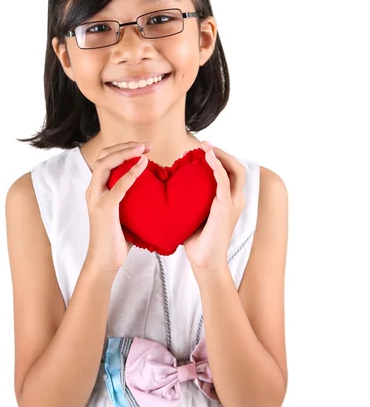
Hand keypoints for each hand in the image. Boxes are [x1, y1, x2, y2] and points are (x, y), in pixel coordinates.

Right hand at [84, 141, 151, 273]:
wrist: (104, 262)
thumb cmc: (117, 240)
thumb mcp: (125, 213)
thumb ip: (132, 198)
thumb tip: (155, 189)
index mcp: (96, 189)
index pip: (105, 159)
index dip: (123, 148)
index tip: (144, 147)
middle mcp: (93, 191)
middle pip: (103, 156)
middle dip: (125, 146)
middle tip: (147, 145)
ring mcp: (96, 199)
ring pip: (104, 165)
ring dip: (125, 153)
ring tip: (143, 149)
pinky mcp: (103, 210)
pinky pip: (117, 187)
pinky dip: (130, 174)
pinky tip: (143, 165)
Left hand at [183, 141, 246, 270]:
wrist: (204, 261)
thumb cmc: (197, 241)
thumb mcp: (194, 215)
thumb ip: (190, 201)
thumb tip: (169, 190)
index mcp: (230, 201)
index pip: (231, 173)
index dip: (221, 159)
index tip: (204, 150)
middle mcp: (236, 200)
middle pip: (237, 167)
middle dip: (223, 153)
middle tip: (205, 145)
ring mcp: (233, 203)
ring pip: (236, 170)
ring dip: (221, 155)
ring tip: (206, 147)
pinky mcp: (226, 207)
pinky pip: (224, 180)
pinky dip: (217, 166)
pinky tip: (208, 157)